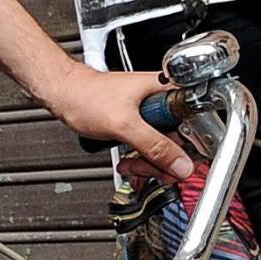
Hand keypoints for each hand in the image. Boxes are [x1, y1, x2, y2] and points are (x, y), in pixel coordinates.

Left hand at [43, 63, 192, 177]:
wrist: (64, 95)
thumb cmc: (86, 96)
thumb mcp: (124, 125)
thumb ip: (155, 146)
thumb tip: (181, 164)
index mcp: (166, 90)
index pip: (195, 123)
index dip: (189, 148)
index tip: (178, 166)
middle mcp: (162, 100)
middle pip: (180, 139)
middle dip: (163, 161)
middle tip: (147, 170)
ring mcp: (152, 113)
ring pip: (164, 147)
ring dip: (149, 163)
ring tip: (131, 166)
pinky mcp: (140, 124)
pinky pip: (150, 147)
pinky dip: (141, 159)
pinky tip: (129, 162)